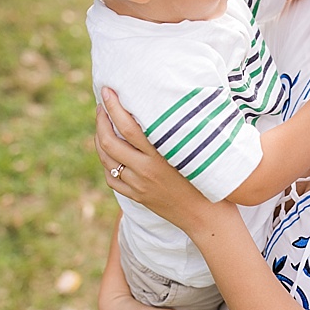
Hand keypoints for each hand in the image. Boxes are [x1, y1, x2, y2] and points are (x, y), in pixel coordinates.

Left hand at [94, 87, 227, 229]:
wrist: (207, 217)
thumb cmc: (210, 176)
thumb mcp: (195, 149)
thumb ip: (178, 130)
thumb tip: (167, 103)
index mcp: (161, 155)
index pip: (128, 127)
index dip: (114, 107)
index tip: (108, 91)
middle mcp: (146, 170)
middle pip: (110, 141)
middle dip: (101, 120)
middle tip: (101, 106)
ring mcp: (139, 185)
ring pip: (106, 160)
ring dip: (99, 139)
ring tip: (102, 125)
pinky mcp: (137, 197)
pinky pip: (111, 179)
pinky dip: (106, 164)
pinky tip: (109, 154)